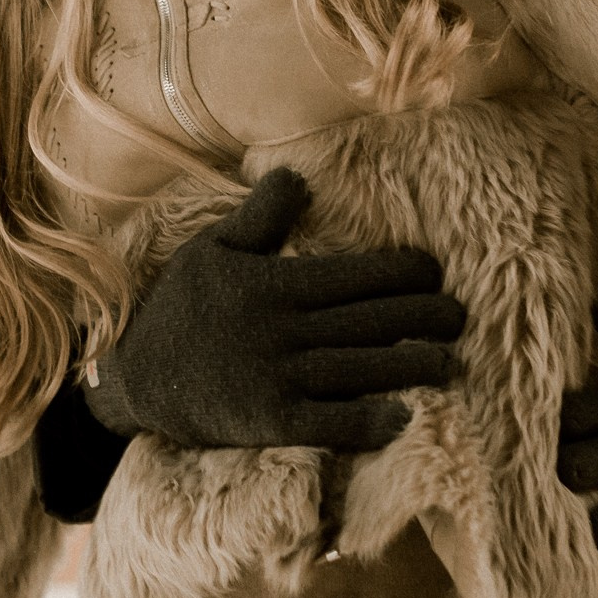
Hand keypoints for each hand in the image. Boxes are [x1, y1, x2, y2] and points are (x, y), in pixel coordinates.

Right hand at [83, 168, 464, 450]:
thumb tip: (297, 174)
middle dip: (425, 316)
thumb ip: (259, 216)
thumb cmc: (178, 310)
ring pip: (362, 369)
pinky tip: (403, 418)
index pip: (356, 275)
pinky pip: (330, 423)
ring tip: (450, 362)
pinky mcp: (270, 422)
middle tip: (462, 314)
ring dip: (413, 365)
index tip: (435, 271)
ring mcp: (279, 377)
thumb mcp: (211, 249)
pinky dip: (369, 422)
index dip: (403, 272)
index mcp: (276, 285)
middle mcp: (284, 329)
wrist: (135, 380)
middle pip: (371, 321)